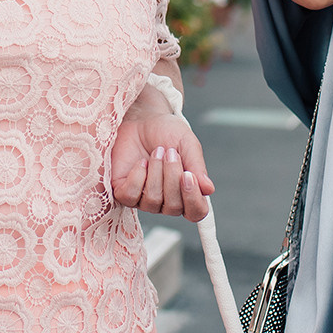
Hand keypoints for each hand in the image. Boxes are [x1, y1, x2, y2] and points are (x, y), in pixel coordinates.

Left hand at [110, 91, 213, 221]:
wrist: (142, 119)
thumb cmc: (167, 132)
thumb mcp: (187, 144)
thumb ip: (197, 166)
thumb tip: (208, 189)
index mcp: (187, 192)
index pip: (196, 213)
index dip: (193, 199)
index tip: (188, 175)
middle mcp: (167, 201)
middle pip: (173, 207)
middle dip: (171, 176)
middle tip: (169, 152)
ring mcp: (144, 199)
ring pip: (152, 201)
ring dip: (155, 173)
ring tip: (156, 153)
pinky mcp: (124, 192)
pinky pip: (130, 197)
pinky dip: (137, 177)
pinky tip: (141, 162)